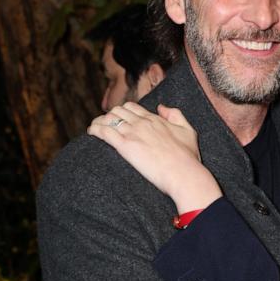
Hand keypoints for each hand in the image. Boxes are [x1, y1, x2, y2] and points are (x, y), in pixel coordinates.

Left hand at [87, 102, 221, 211]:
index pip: (132, 107)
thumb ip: (176, 115)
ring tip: (94, 129)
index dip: (122, 111)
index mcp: (155, 119)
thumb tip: (161, 107)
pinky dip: (95, 130)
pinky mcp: (126, 145)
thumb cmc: (188, 157)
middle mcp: (142, 122)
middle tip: (105, 125)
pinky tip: (91, 133)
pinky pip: (104, 132)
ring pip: (109, 119)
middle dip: (109, 116)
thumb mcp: (189, 130)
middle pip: (118, 111)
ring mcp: (133, 132)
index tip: (118, 119)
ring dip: (99, 122)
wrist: (183, 173)